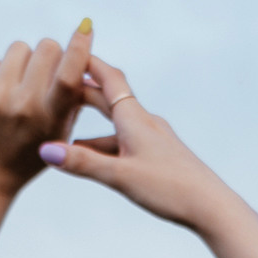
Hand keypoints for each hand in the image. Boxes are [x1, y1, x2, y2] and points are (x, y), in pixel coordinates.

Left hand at [0, 27, 91, 196]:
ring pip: (19, 48)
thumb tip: (84, 51)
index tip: (85, 28)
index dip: (80, 47)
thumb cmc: (32, 149)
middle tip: (45, 72)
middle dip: (50, 54)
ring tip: (18, 84)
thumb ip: (74, 97)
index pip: (69, 74)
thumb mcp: (60, 131)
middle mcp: (23, 107)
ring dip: (23, 61)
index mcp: (50, 118)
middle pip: (46, 47)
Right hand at [36, 54, 246, 238]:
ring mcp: (154, 140)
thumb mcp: (120, 176)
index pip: (109, 79)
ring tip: (63, 133)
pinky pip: (125, 144)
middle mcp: (146, 124)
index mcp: (136, 120)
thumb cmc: (170, 188)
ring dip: (90, 128)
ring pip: (115, 127)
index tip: (67, 49)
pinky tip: (94, 160)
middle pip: (109, 100)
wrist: (212, 208)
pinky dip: (105, 147)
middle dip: (82, 93)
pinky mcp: (160, 157)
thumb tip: (45, 149)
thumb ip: (82, 162)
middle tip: (55, 86)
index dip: (88, 63)